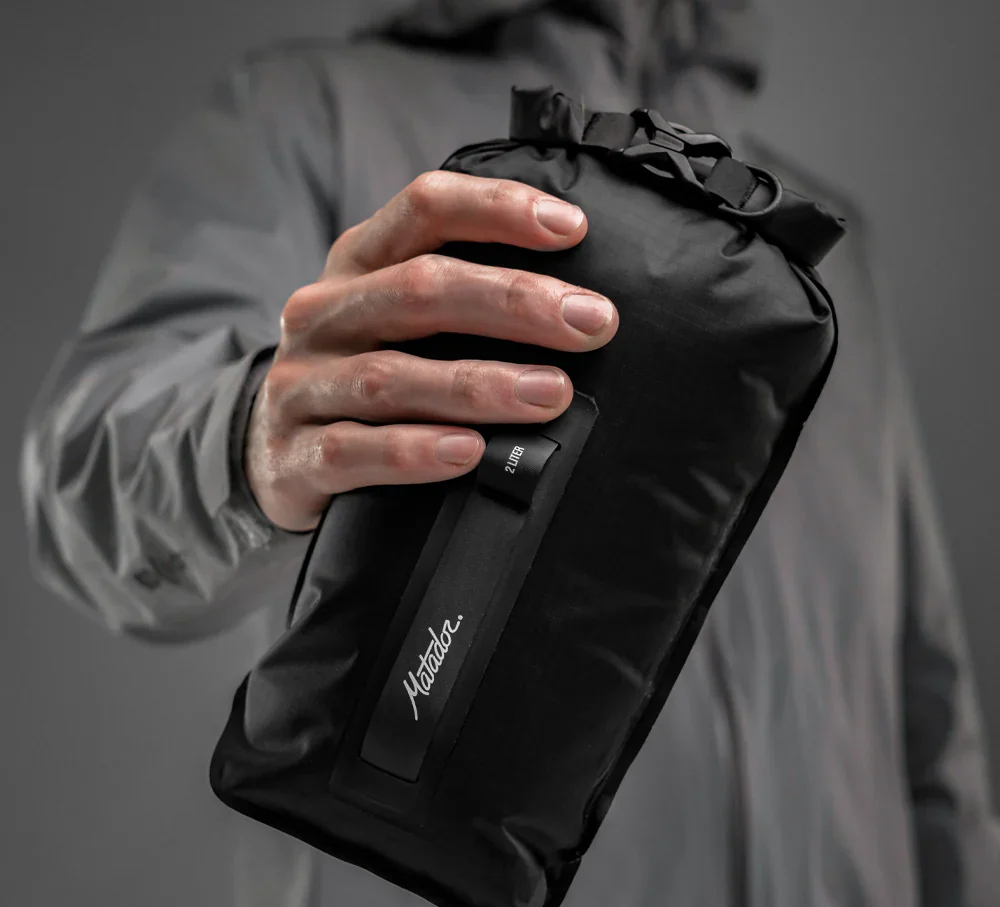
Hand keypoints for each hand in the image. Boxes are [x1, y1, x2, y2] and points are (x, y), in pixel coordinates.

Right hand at [245, 169, 618, 531]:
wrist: (272, 451)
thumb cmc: (362, 372)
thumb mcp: (393, 317)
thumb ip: (457, 299)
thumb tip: (575, 307)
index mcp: (356, 263)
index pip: (424, 208)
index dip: (498, 210)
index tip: (574, 228)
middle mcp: (323, 313)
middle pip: (418, 290)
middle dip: (514, 302)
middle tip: (592, 323)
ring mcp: (302, 383)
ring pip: (391, 376)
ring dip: (478, 385)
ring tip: (550, 393)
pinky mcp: (294, 454)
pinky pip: (353, 450)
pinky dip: (414, 452)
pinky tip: (469, 453)